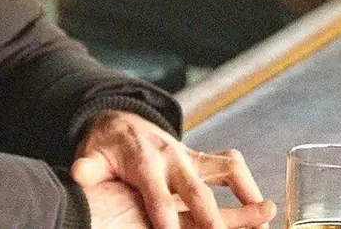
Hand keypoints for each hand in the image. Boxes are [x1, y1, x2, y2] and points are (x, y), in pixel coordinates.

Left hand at [73, 110, 274, 228]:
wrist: (121, 121)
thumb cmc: (105, 147)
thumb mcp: (92, 154)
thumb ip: (89, 167)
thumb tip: (78, 173)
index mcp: (142, 160)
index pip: (155, 193)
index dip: (163, 215)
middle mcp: (172, 156)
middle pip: (195, 188)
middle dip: (210, 214)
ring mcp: (192, 155)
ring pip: (224, 170)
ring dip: (244, 194)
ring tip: (262, 220)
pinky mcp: (204, 158)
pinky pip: (232, 165)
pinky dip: (248, 185)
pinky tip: (262, 210)